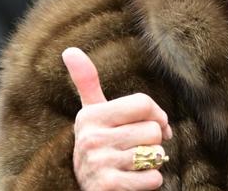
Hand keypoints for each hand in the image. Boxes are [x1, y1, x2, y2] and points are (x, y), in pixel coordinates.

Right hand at [62, 47, 172, 190]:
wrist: (88, 188)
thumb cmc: (100, 144)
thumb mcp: (92, 113)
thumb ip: (86, 81)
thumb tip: (69, 49)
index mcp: (90, 115)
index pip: (144, 104)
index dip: (158, 115)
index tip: (154, 124)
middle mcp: (90, 138)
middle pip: (153, 130)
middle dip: (153, 142)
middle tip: (136, 148)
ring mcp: (98, 164)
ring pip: (155, 154)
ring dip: (153, 162)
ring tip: (133, 164)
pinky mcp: (107, 187)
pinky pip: (153, 178)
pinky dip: (151, 180)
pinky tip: (133, 180)